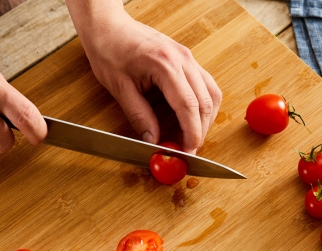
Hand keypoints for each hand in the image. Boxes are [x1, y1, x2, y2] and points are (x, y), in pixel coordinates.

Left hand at [68, 5, 221, 153]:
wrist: (109, 26)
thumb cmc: (110, 51)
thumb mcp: (120, 89)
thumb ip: (139, 116)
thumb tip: (153, 141)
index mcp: (165, 65)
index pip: (188, 106)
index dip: (191, 133)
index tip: (188, 152)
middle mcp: (183, 59)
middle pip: (205, 102)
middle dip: (200, 131)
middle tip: (188, 151)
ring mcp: (188, 57)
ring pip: (212, 94)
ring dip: (205, 119)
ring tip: (191, 137)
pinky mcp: (187, 59)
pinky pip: (206, 85)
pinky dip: (203, 105)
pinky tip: (192, 118)